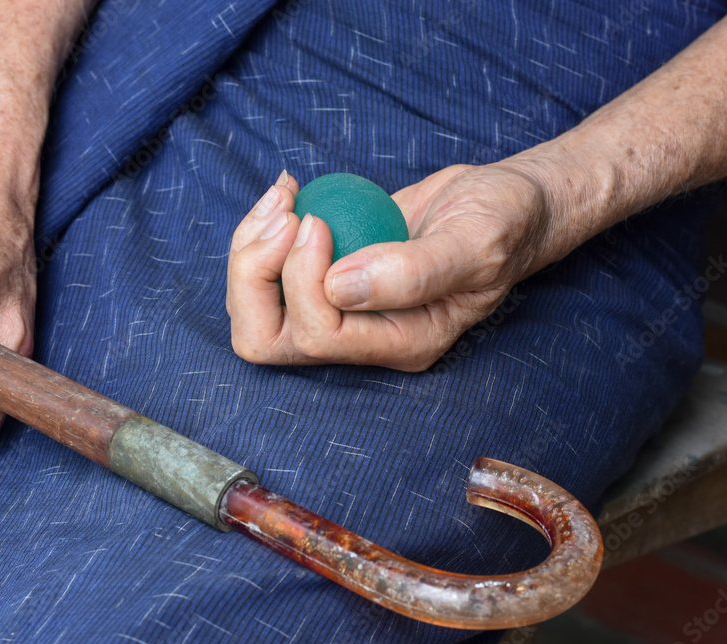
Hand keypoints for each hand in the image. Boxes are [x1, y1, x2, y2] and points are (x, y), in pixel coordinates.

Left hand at [227, 161, 571, 370]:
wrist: (503, 204)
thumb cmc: (503, 222)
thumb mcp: (476, 241)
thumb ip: (414, 271)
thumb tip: (339, 286)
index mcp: (400, 342)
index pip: (318, 335)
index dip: (301, 278)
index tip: (319, 220)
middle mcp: (361, 336)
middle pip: (265, 337)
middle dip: (253, 274)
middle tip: (284, 214)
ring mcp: (338, 307)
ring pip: (254, 307)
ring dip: (250, 248)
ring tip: (284, 196)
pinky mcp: (324, 276)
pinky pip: (265, 272)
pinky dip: (260, 229)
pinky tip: (289, 190)